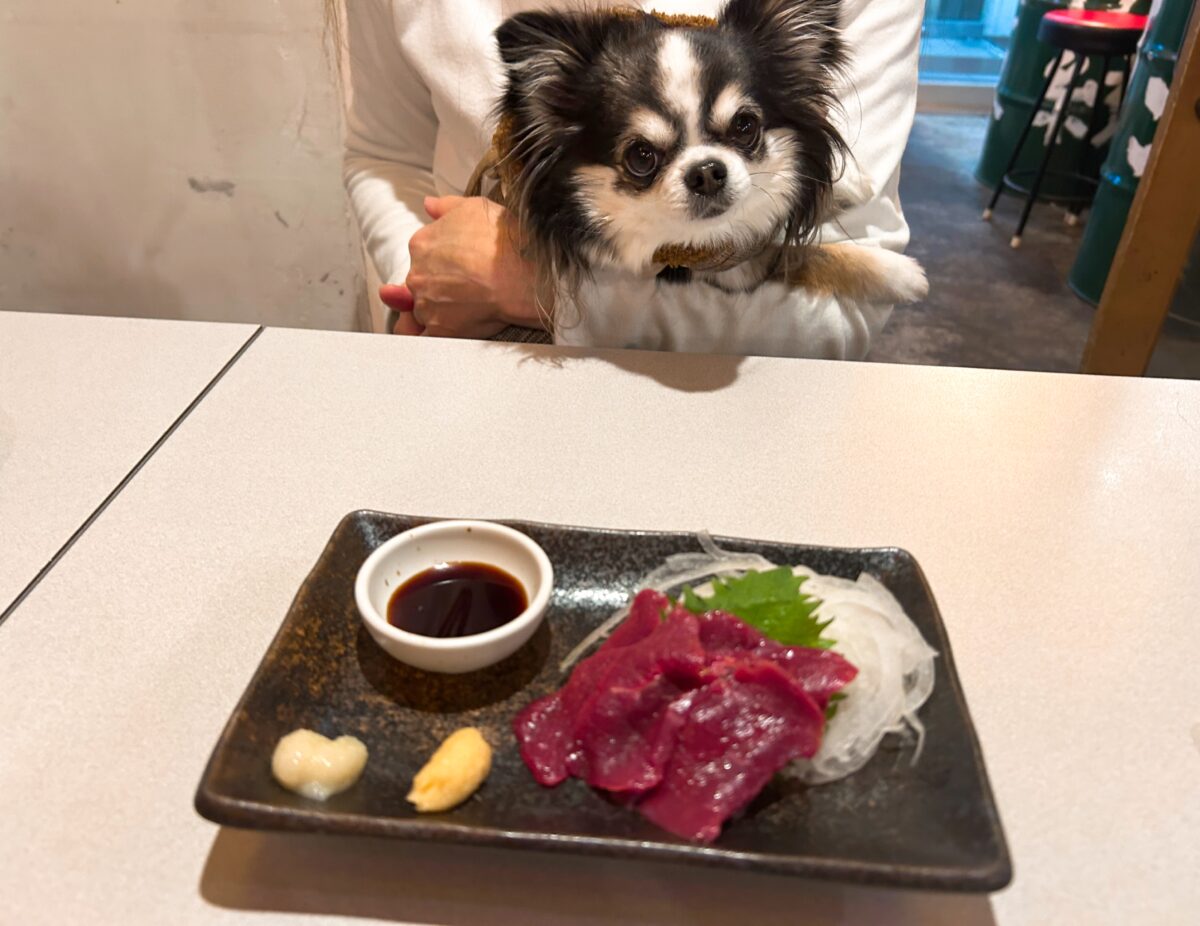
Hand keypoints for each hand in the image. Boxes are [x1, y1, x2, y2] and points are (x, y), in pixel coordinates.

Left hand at [380, 196, 548, 337]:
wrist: (526, 275)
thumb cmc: (505, 242)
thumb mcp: (476, 208)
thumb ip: (446, 206)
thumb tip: (429, 205)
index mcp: (422, 243)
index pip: (422, 256)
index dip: (441, 262)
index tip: (459, 267)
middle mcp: (417, 274)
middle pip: (420, 284)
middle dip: (437, 287)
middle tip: (465, 288)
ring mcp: (426, 304)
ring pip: (423, 311)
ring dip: (438, 311)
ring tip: (466, 309)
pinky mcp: (440, 329)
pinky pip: (426, 339)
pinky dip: (433, 337)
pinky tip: (449, 332)